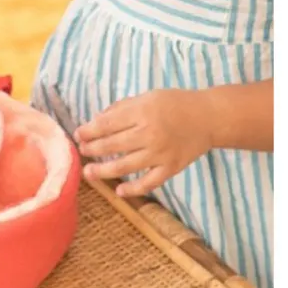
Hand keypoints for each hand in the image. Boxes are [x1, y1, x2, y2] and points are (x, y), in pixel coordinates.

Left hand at [75, 90, 213, 197]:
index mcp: (143, 112)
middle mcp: (150, 133)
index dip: (89, 130)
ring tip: (89, 173)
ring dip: (104, 171)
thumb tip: (97, 121)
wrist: (209, 118)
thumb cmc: (175, 104)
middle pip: (113, 145)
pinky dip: (133, 189)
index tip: (78, 135)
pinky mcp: (171, 168)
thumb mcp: (147, 97)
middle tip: (82, 152)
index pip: (108, 124)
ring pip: (125, 166)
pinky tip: (119, 190)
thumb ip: (122, 108)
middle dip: (93, 149)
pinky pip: (149, 183)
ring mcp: (160, 153)